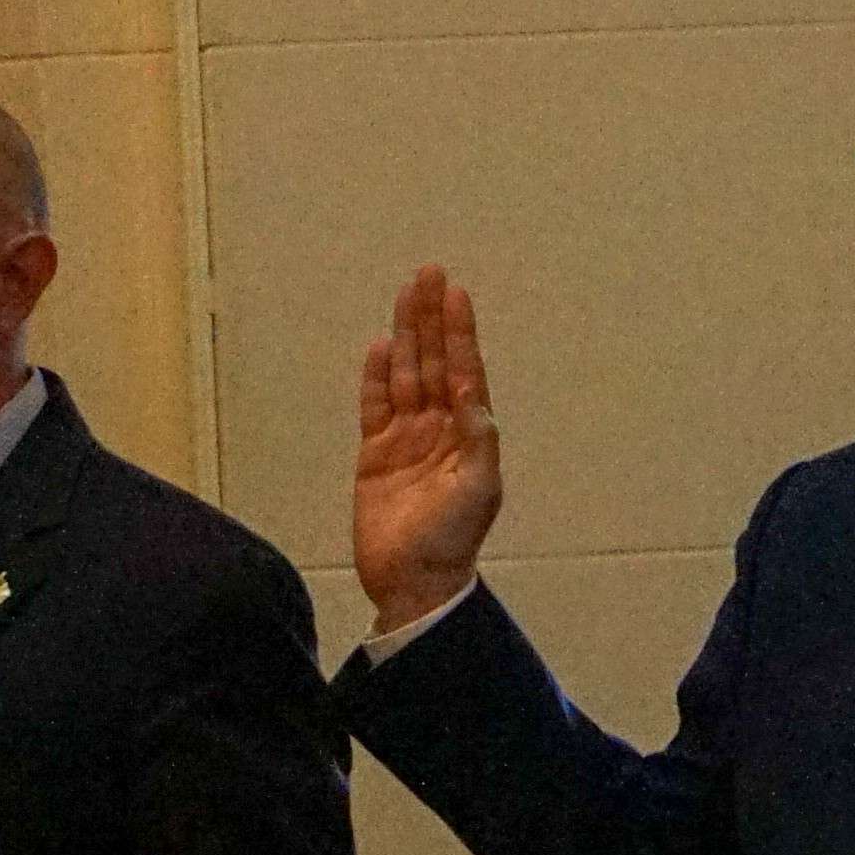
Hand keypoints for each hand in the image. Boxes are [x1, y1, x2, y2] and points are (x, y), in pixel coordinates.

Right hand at [353, 265, 505, 631]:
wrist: (413, 581)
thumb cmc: (453, 539)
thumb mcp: (479, 488)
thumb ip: (478, 438)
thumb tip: (473, 392)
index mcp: (468, 432)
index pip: (463, 369)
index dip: (459, 331)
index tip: (455, 292)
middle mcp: (438, 427)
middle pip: (433, 361)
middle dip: (430, 318)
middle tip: (428, 273)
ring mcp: (406, 438)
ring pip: (406, 375)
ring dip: (406, 336)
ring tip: (405, 295)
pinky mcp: (375, 455)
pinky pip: (374, 407)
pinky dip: (376, 377)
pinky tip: (381, 348)